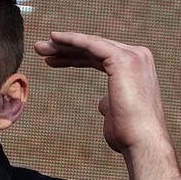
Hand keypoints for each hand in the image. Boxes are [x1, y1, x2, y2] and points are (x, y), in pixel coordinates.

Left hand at [33, 32, 180, 179]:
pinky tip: (55, 38)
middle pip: (94, 49)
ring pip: (91, 44)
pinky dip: (73, 39)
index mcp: (135, 68)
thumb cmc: (127, 133)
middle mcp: (137, 56)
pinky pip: (92, 44)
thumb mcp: (114, 112)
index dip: (75, 58)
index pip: (99, 58)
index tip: (52, 61)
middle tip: (40, 50)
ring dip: (63, 44)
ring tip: (39, 47)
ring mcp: (132, 56)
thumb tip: (102, 102)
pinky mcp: (123, 59)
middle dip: (65, 49)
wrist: (141, 141)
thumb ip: (109, 102)